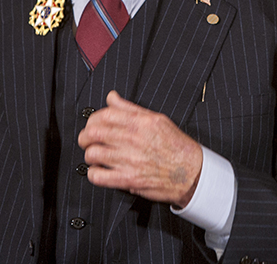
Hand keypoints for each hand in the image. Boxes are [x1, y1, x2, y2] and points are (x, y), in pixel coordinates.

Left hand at [77, 91, 202, 207]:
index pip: (105, 115)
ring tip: (94, 155)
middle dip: (85, 136)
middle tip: (87, 140)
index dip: (93, 119)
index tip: (93, 124)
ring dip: (89, 154)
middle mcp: (134, 140)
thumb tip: (112, 98)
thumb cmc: (176, 146)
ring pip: (93, 154)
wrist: (191, 171)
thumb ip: (130, 108)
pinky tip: (98, 171)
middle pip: (94, 133)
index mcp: (140, 122)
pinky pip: (99, 176)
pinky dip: (93, 174)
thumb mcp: (157, 119)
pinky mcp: (129, 179)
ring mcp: (130, 160)